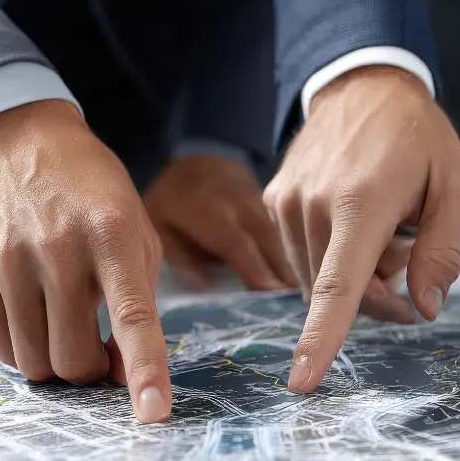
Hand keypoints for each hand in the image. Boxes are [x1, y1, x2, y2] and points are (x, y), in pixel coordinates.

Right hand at [0, 101, 170, 423]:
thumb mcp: (140, 235)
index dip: (146, 371)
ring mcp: (10, 260)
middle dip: (94, 370)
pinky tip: (40, 318)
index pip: (134, 318)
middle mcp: (59, 250)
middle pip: (74, 358)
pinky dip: (27, 349)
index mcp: (114, 238)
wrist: (26, 144)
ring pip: (35, 363)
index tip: (154, 413)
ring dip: (59, 363)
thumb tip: (121, 374)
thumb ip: (139, 304)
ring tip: (70, 327)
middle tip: (102, 347)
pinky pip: (2, 347)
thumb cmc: (98, 198)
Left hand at [143, 154, 294, 289]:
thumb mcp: (159, 227)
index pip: (233, 241)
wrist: (193, 162)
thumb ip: (180, 256)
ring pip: (276, 231)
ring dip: (290, 260)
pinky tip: (295, 272)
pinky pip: (280, 226)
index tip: (272, 291)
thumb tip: (207, 287)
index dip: (254, 266)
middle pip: (264, 236)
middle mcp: (236, 198)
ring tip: (300, 290)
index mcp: (205, 206)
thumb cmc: (171, 203)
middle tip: (296, 298)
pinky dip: (290, 248)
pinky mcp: (268, 199)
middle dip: (282, 267)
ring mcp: (256, 195)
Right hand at [265, 66, 459, 392]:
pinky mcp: (274, 200)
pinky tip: (358, 226)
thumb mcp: (455, 185)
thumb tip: (425, 308)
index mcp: (361, 202)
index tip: (300, 381)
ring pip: (318, 279)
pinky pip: (303, 256)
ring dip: (355, 276)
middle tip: (410, 261)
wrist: (362, 84)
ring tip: (386, 234)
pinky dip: (333, 257)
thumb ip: (442, 251)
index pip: (338, 286)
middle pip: (338, 291)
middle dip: (378, 295)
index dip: (321, 339)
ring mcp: (286, 202)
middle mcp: (313, 205)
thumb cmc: (418, 136)